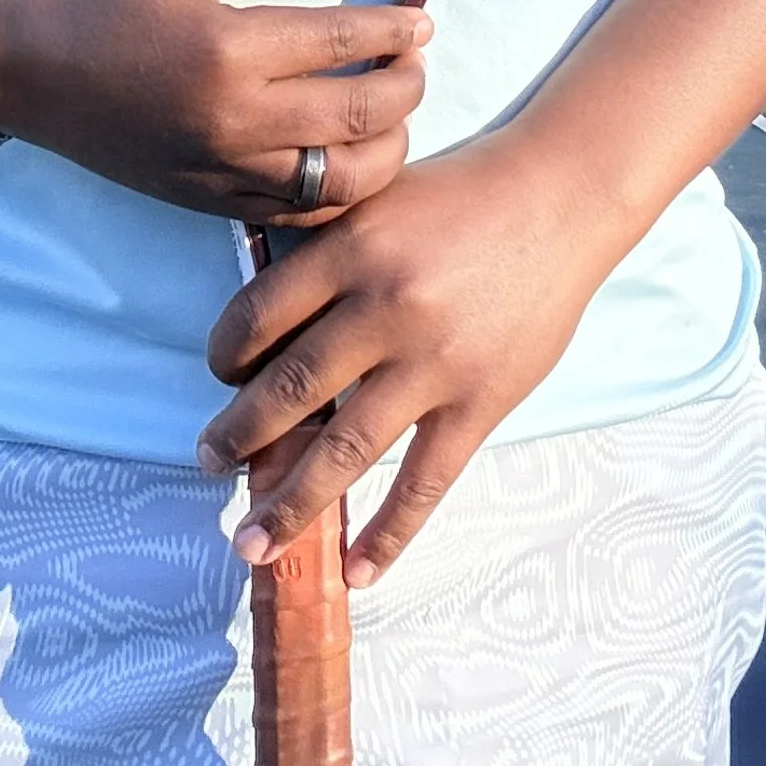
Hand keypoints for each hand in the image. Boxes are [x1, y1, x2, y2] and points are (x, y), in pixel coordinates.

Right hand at [0, 0, 430, 227]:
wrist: (14, 58)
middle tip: (419, 65)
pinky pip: (290, 214)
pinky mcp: (201, 198)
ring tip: (392, 117)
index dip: (396, 30)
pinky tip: (345, 163)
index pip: (345, 41)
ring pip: (336, 183)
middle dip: (407, 90)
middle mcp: (232, 118)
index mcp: (228, 46)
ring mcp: (218, 167)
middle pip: (358, 118)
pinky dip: (333, 196)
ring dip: (385, 152)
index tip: (422, 21)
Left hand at [195, 132, 619, 583]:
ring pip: (345, 450)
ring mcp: (433, 362)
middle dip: (237, 438)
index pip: (258, 315)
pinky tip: (356, 571)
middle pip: (289, 390)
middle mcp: (384, 307)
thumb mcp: (376, 197)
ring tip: (254, 542)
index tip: (219, 376)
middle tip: (207, 465)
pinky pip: (424, 482)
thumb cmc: (459, 194)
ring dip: (291, 503)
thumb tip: (261, 322)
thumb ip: (323, 249)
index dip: (224, 354)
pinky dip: (388, 533)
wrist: (558, 198)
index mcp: (350, 248)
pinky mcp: (480, 402)